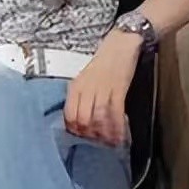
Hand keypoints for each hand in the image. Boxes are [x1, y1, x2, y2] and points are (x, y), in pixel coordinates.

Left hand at [64, 29, 141, 145]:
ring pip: (97, 118)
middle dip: (89, 135)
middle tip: (98, 142)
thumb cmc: (103, 64)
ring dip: (104, 134)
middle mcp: (86, 89)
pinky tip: (120, 136)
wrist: (120, 46)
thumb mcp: (85, 79)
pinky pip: (115, 113)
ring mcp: (101, 89)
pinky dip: (117, 128)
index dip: (75, 130)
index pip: (69, 114)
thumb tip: (82, 119)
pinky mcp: (118, 89)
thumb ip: (82, 97)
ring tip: (109, 143)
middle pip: (82, 119)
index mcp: (76, 86)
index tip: (82, 138)